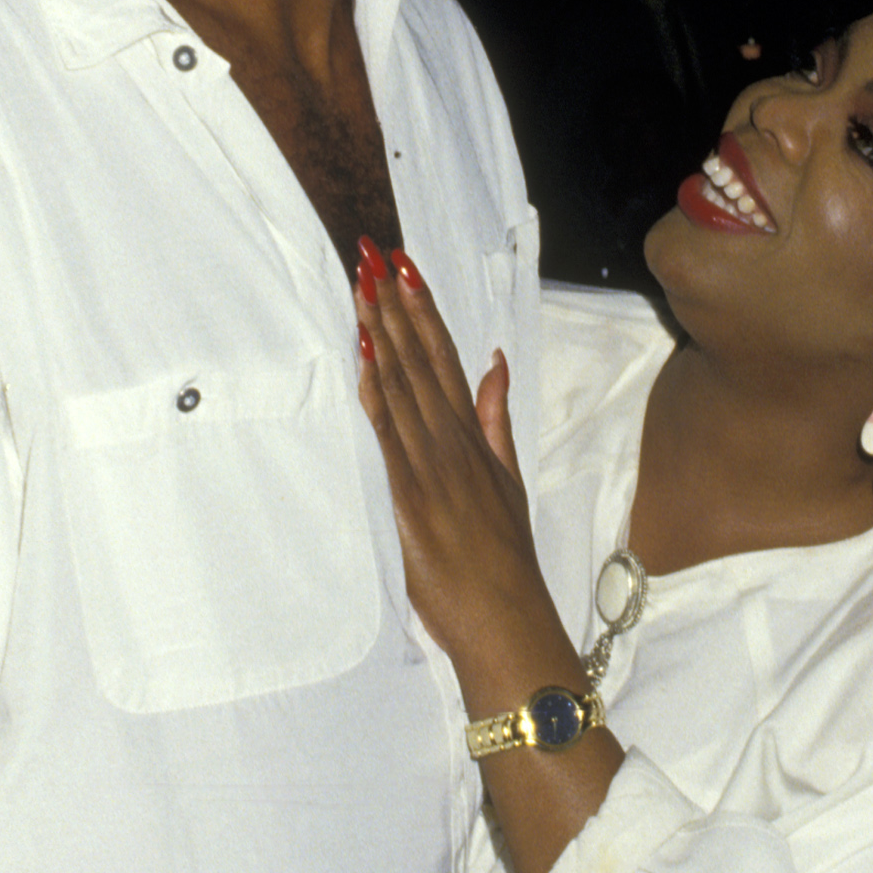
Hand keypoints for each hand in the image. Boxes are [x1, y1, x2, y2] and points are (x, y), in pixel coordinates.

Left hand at [354, 242, 548, 674]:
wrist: (506, 621)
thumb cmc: (504, 563)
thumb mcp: (509, 481)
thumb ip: (497, 419)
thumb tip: (495, 359)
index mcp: (476, 439)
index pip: (448, 358)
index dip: (425, 310)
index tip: (404, 267)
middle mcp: (455, 444)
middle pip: (423, 359)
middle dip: (396, 304)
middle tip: (374, 252)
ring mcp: (433, 467)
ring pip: (405, 385)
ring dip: (382, 331)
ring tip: (362, 282)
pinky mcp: (411, 495)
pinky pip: (390, 431)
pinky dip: (378, 388)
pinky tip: (365, 351)